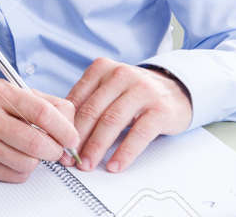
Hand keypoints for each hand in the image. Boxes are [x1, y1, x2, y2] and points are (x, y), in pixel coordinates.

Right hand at [0, 81, 79, 182]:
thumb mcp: (16, 93)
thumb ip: (49, 105)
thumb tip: (72, 129)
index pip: (43, 113)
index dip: (65, 130)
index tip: (72, 138)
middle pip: (37, 143)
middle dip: (55, 151)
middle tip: (55, 149)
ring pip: (28, 163)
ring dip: (36, 160)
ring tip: (27, 149)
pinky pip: (15, 175)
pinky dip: (21, 170)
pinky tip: (12, 156)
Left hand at [67, 59, 191, 172]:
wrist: (177, 91)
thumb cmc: (135, 94)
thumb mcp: (110, 88)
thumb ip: (88, 101)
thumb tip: (62, 130)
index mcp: (102, 68)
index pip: (77, 99)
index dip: (65, 124)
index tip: (58, 144)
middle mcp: (120, 75)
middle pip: (92, 111)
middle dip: (78, 138)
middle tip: (69, 159)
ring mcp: (142, 91)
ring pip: (111, 122)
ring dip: (96, 147)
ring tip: (87, 164)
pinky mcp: (160, 109)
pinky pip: (138, 134)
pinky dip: (124, 153)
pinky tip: (114, 165)